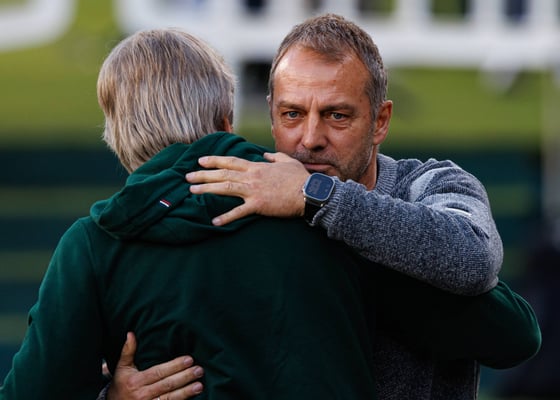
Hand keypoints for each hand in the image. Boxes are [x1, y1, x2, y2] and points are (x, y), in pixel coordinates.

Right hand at [107, 332, 203, 399]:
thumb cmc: (120, 385)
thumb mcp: (122, 368)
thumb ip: (127, 351)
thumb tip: (130, 333)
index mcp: (136, 381)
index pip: (158, 372)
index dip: (174, 366)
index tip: (189, 359)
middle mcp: (142, 394)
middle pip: (167, 385)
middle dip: (184, 377)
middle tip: (199, 370)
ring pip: (170, 398)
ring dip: (186, 392)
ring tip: (200, 385)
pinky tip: (192, 397)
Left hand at [186, 152, 309, 225]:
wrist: (308, 193)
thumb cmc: (300, 178)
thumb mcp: (287, 162)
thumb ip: (275, 157)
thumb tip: (267, 155)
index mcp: (257, 166)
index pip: (231, 161)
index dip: (214, 160)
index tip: (201, 161)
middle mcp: (251, 177)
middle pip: (223, 173)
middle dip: (203, 175)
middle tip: (188, 177)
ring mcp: (253, 190)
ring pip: (225, 187)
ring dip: (207, 189)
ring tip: (192, 191)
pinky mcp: (258, 205)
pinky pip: (239, 212)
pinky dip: (226, 217)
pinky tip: (214, 221)